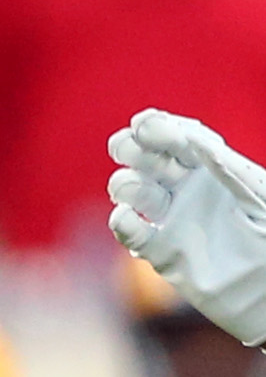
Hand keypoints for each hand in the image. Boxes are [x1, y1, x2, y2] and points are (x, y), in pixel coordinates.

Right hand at [110, 111, 265, 346]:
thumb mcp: (256, 196)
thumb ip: (226, 170)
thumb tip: (194, 141)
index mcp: (216, 168)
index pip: (181, 140)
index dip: (159, 127)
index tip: (142, 124)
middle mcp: (190, 190)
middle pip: (150, 160)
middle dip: (133, 149)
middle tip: (126, 145)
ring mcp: (173, 220)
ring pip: (135, 192)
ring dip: (128, 186)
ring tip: (133, 190)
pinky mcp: (162, 253)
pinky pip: (133, 235)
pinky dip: (123, 225)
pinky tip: (124, 220)